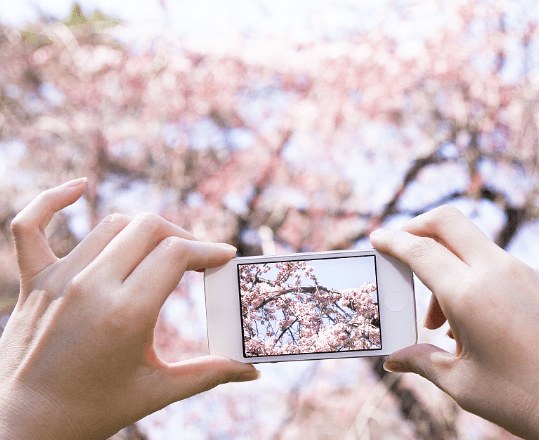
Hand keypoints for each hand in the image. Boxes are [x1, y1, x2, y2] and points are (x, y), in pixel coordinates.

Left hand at [0, 179, 257, 439]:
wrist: (26, 423)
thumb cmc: (94, 409)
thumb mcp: (158, 391)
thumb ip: (210, 374)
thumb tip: (252, 372)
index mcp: (127, 313)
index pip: (178, 253)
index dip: (209, 250)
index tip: (225, 258)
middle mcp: (92, 286)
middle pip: (150, 228)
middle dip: (183, 237)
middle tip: (197, 258)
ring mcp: (60, 279)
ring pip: (112, 224)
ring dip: (144, 229)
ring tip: (161, 249)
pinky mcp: (35, 280)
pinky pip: (31, 226)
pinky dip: (52, 200)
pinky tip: (79, 187)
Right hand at [370, 206, 538, 439]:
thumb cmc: (525, 399)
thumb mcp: (463, 384)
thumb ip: (422, 362)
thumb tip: (394, 359)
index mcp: (470, 294)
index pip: (419, 250)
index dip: (392, 241)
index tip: (376, 238)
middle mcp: (498, 271)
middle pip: (448, 221)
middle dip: (417, 227)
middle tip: (402, 251)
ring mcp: (526, 273)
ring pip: (473, 248)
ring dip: (448, 268)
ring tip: (442, 327)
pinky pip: (498, 266)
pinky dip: (475, 280)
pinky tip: (478, 326)